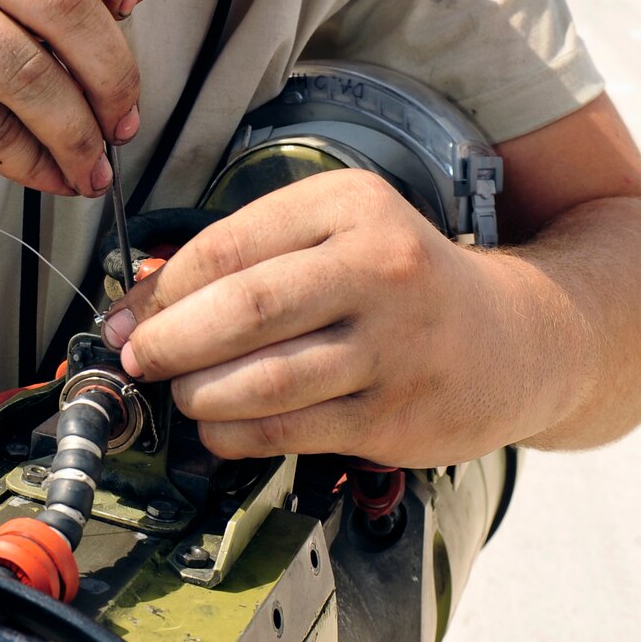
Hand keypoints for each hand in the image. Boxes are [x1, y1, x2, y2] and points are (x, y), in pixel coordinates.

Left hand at [101, 170, 531, 465]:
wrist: (516, 339)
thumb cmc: (405, 282)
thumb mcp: (338, 232)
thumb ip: (250, 254)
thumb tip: (146, 296)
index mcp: (350, 207)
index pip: (227, 246)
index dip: (159, 289)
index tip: (124, 317)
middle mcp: (377, 269)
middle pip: (242, 310)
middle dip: (168, 342)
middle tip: (139, 360)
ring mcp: (392, 346)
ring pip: (262, 380)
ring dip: (198, 394)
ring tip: (182, 392)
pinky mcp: (396, 415)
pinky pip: (289, 431)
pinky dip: (234, 434)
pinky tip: (219, 426)